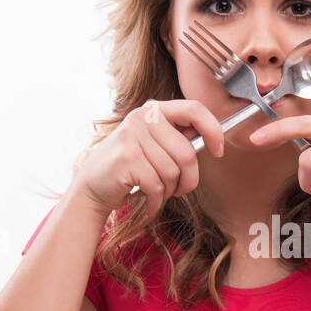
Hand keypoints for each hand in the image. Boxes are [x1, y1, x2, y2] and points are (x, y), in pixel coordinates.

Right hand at [69, 100, 224, 218]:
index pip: (194, 109)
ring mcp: (132, 136)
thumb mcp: (153, 145)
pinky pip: (157, 185)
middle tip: (180, 189)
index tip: (218, 150)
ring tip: (155, 192)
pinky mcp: (127, 159)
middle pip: (187, 154)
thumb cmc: (129, 168)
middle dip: (188, 180)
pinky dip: (156, 201)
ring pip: (173, 173)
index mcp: (154, 110)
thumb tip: (211, 140)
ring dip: (169, 191)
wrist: (92, 186)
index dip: (213, 130)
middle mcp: (142, 118)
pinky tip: (147, 201)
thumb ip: (177, 139)